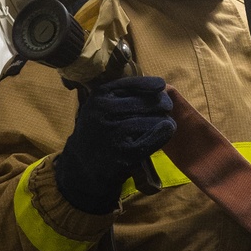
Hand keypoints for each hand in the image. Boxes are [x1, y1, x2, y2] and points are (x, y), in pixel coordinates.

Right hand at [54, 76, 175, 214]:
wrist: (83, 165)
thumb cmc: (96, 131)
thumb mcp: (99, 105)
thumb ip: (121, 93)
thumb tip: (160, 85)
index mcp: (100, 96)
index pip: (135, 85)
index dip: (152, 85)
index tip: (162, 86)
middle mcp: (104, 112)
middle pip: (147, 102)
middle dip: (162, 103)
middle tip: (167, 107)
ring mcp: (114, 133)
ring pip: (152, 121)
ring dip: (165, 120)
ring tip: (168, 122)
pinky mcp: (125, 154)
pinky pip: (153, 139)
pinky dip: (164, 133)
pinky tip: (167, 130)